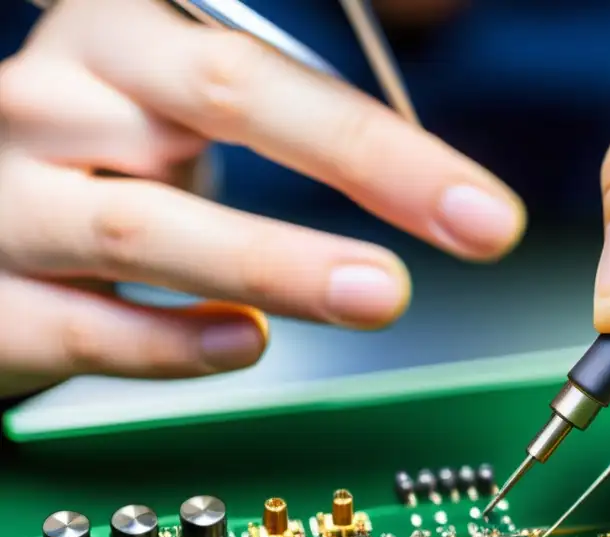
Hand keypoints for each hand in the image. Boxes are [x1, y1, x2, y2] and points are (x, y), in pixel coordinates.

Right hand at [0, 0, 523, 397]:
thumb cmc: (96, 161)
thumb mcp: (168, 111)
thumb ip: (276, 123)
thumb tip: (423, 177)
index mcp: (121, 37)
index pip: (266, 69)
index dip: (384, 140)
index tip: (479, 206)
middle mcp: (58, 100)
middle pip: (223, 103)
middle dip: (367, 163)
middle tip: (472, 226)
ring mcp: (10, 201)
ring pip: (152, 227)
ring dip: (281, 264)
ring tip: (380, 294)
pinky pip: (90, 327)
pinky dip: (178, 343)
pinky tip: (250, 343)